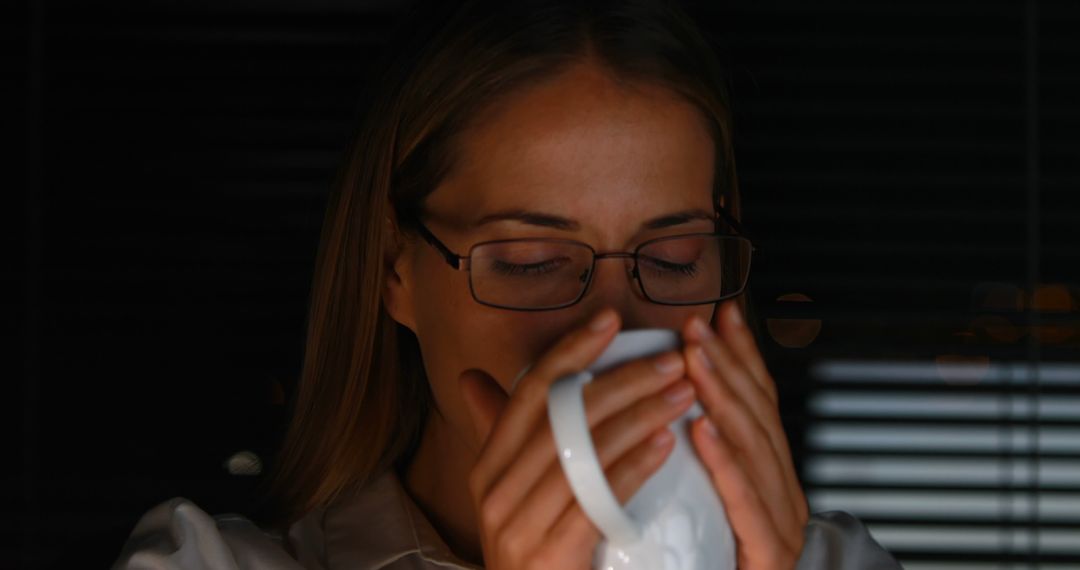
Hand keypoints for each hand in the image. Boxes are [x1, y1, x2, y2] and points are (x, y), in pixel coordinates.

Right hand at [460, 308, 696, 568]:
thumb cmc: (534, 546)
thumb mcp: (510, 488)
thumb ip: (500, 432)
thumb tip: (470, 378)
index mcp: (487, 463)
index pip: (531, 390)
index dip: (571, 350)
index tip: (612, 320)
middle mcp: (495, 488)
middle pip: (564, 415)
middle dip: (623, 380)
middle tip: (671, 361)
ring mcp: (518, 523)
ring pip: (586, 451)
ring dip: (641, 416)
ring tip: (682, 394)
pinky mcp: (548, 553)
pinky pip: (599, 498)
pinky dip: (635, 466)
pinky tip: (667, 444)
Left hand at [681, 299, 809, 569]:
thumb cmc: (738, 562)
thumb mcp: (729, 503)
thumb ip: (718, 461)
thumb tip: (686, 411)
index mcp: (773, 476)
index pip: (763, 404)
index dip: (745, 356)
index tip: (724, 313)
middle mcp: (783, 490)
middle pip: (758, 415)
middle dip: (728, 363)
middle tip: (697, 324)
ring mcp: (781, 519)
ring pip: (753, 445)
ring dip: (723, 394)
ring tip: (695, 357)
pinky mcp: (768, 550)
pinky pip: (744, 499)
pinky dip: (724, 459)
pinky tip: (702, 428)